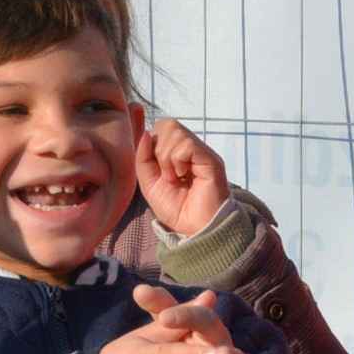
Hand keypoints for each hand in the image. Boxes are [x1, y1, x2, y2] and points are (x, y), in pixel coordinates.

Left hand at [134, 119, 232, 240]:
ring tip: (176, 177)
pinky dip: (177, 160)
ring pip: (174, 132)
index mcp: (179, 153)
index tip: (158, 170)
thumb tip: (145, 132)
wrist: (195, 229)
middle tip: (167, 174)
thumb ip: (143, 157)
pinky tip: (183, 176)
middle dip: (158, 150)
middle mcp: (193, 150)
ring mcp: (202, 153)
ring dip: (167, 157)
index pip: (162, 129)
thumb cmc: (176, 210)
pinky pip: (186, 144)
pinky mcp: (211, 160)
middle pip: (167, 125)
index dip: (152, 144)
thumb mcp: (148, 182)